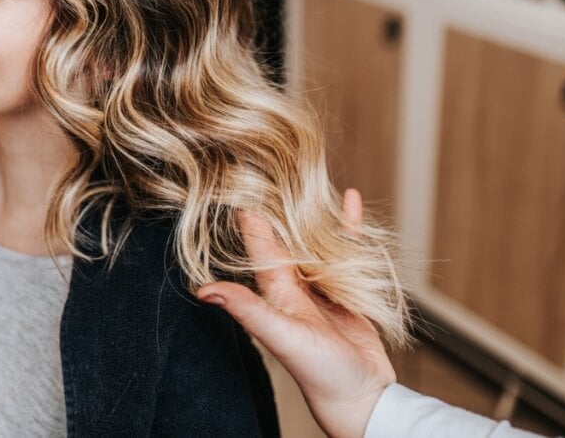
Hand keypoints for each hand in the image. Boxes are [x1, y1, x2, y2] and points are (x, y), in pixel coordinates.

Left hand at [197, 189, 394, 437]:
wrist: (360, 396)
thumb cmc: (319, 372)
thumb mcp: (280, 336)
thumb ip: (248, 310)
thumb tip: (203, 291)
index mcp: (276, 291)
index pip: (260, 244)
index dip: (250, 216)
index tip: (238, 183)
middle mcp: (294, 286)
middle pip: (285, 237)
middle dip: (277, 206)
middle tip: (271, 168)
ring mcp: (321, 287)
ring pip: (315, 240)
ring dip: (311, 213)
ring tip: (307, 179)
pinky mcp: (348, 290)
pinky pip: (347, 249)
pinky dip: (348, 226)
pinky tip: (349, 200)